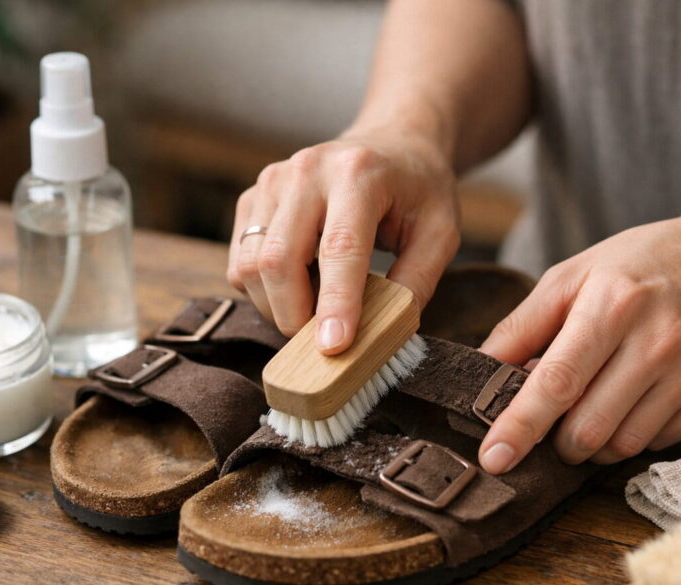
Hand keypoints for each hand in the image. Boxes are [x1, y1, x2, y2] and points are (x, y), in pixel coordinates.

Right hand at [226, 129, 459, 352]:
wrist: (391, 142)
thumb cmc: (418, 190)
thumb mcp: (441, 232)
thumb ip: (417, 281)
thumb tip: (383, 333)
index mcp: (359, 174)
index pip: (339, 247)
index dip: (335, 302)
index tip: (333, 347)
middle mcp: (306, 171)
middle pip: (279, 260)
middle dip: (295, 315)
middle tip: (324, 341)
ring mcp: (271, 182)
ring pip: (250, 267)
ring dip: (277, 306)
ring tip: (316, 307)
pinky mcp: (251, 199)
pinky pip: (240, 263)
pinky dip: (264, 291)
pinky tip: (300, 284)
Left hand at [477, 205, 680, 472]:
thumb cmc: (644, 264)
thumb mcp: (575, 274)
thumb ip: (523, 325)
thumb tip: (481, 370)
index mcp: (612, 306)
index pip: (558, 381)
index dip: (521, 425)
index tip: (494, 458)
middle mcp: (657, 343)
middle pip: (587, 429)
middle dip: (556, 439)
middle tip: (554, 417)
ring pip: (620, 446)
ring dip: (592, 441)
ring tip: (593, 403)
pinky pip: (656, 443)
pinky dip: (631, 432)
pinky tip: (634, 397)